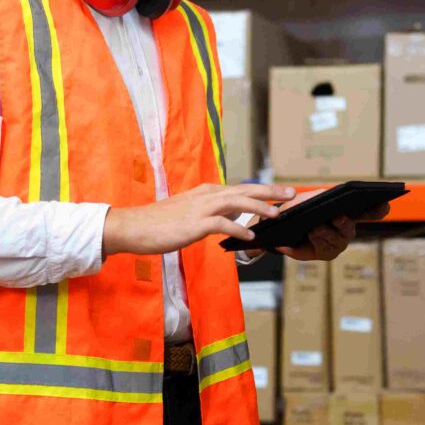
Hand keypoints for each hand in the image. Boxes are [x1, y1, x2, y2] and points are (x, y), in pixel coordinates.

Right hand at [103, 183, 295, 256]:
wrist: (133, 227)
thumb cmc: (159, 223)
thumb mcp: (189, 214)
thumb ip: (212, 215)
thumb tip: (233, 220)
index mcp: (206, 193)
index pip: (241, 189)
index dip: (263, 191)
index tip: (281, 194)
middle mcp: (206, 196)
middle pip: (245, 190)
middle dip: (270, 192)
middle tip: (291, 194)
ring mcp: (200, 208)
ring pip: (236, 202)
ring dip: (259, 207)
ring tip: (276, 214)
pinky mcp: (194, 223)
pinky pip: (221, 224)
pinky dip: (238, 229)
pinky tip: (250, 236)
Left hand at [274, 189, 390, 262]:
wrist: (284, 228)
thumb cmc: (300, 210)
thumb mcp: (306, 198)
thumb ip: (316, 196)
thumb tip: (325, 195)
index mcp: (349, 212)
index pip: (370, 211)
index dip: (379, 208)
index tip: (384, 203)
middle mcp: (347, 228)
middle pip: (352, 227)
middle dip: (345, 222)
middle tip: (338, 217)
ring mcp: (339, 242)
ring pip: (338, 238)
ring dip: (327, 232)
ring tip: (315, 227)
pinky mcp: (328, 253)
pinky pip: (326, 248)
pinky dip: (318, 240)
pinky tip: (311, 234)